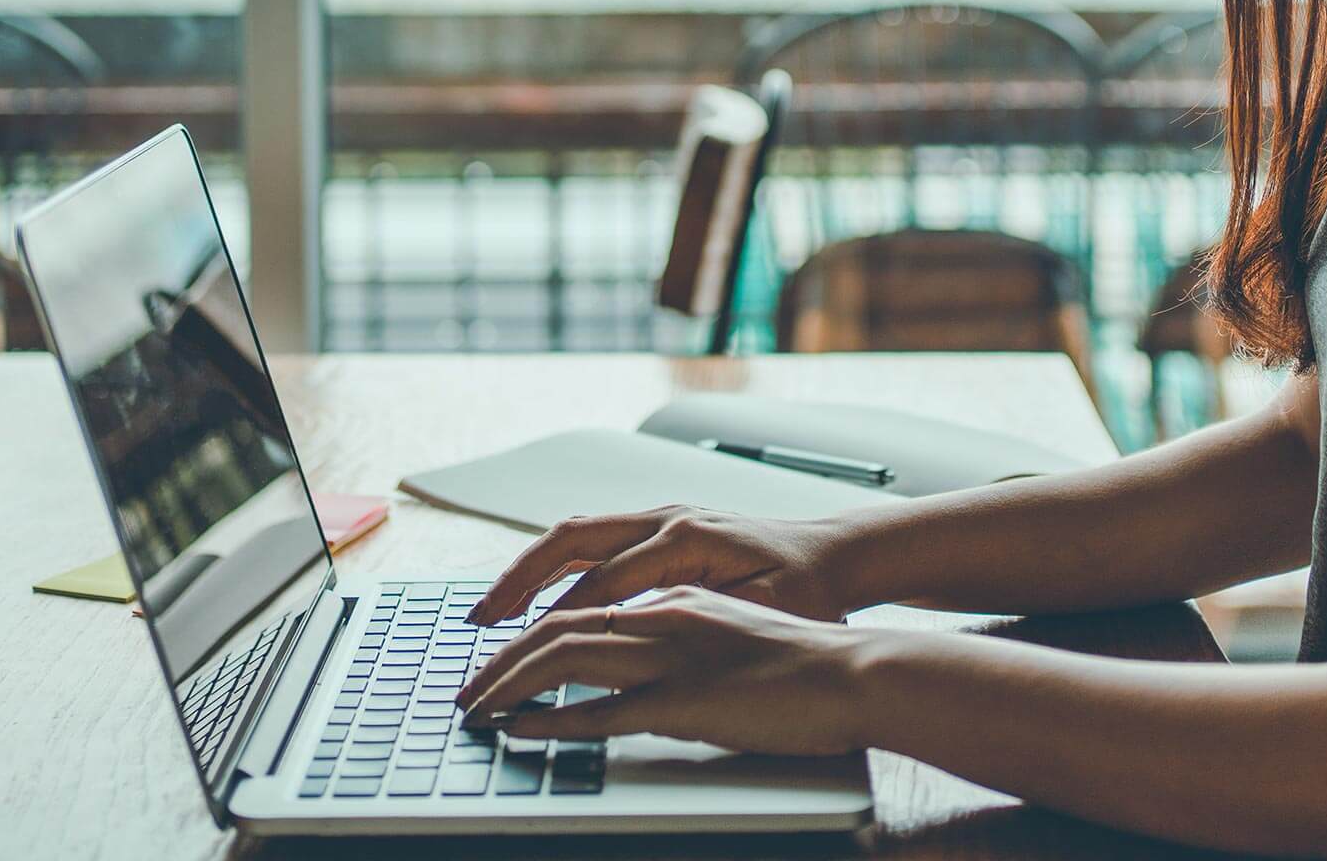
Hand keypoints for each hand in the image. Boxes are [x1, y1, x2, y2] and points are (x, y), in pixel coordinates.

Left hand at [455, 585, 879, 755]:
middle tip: (466, 687)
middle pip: (558, 625)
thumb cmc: (810, 664)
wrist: (861, 674)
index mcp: (678, 598)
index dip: (531, 627)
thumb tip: (648, 671)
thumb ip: (690, 644)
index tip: (498, 653)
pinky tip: (517, 728)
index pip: (584, 604)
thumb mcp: (737, 639)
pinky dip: (549, 719)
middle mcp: (665, 616)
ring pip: (565, 658)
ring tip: (474, 708)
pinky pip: (599, 711)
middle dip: (501, 657)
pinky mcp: (685, 702)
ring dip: (508, 683)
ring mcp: (673, 658)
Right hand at [465, 505, 860, 624]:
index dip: (558, 621)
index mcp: (687, 539)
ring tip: (490, 610)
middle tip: (479, 621)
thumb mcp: (763, 616)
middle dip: (518, 581)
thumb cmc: (810, 592)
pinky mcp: (662, 526)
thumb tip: (643, 646)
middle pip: (570, 540)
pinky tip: (534, 597)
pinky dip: (556, 565)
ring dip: (528, 569)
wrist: (837, 556)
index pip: (602, 582)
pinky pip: (594, 539)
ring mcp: (662, 516)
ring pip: (575, 534)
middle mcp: (666, 517)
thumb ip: (702, 627)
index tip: (523, 656)